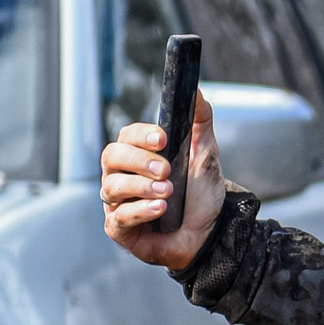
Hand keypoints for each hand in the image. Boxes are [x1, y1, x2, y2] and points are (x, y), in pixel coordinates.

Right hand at [100, 89, 225, 271]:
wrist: (211, 234)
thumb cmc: (201, 195)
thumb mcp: (204, 155)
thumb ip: (199, 122)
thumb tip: (195, 90)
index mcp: (137, 155)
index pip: (126, 136)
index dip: (141, 135)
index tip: (163, 139)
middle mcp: (121, 176)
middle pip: (111, 157)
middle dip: (138, 161)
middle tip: (166, 169)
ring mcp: (117, 203)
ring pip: (113, 186)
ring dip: (141, 187)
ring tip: (167, 192)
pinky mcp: (120, 229)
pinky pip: (119, 217)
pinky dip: (140, 211)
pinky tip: (160, 209)